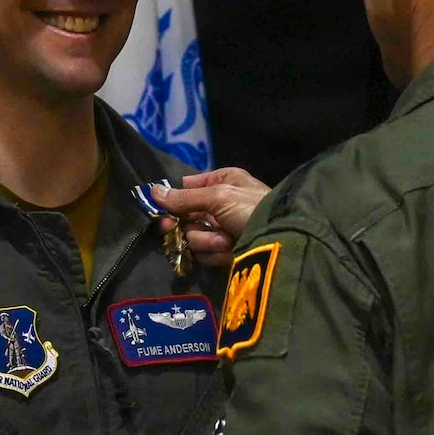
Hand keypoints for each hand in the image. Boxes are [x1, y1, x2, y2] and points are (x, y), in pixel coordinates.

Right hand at [153, 169, 269, 266]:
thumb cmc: (251, 208)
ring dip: (206, 240)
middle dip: (184, 225)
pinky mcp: (226, 252)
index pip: (188, 188)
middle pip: (186, 216)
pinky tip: (229, 250)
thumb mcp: (218, 195)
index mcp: (223, 181)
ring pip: (193, 237)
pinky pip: (205, 253)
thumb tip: (153, 191)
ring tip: (225, 240)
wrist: (280, 239)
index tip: (164, 209)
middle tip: (172, 229)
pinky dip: (216, 252)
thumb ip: (184, 197)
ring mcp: (223, 229)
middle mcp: (222, 203)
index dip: (175, 200)